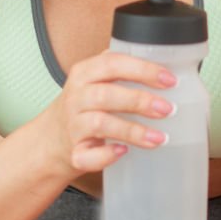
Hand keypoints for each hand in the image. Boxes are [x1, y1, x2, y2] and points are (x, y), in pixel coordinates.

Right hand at [32, 50, 177, 180]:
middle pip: (106, 94)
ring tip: (158, 137)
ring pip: (100, 124)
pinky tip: (123, 151)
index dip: (142, 70)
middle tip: (167, 109)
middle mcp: (76, 98)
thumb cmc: (83, 107)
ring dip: (132, 131)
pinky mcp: (73, 152)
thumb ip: (120, 69)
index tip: (169, 80)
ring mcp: (73, 126)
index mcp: (84, 74)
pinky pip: (88, 155)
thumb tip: (164, 68)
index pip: (112, 64)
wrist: (51, 140)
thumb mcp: (94, 81)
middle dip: (139, 100)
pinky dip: (106, 155)